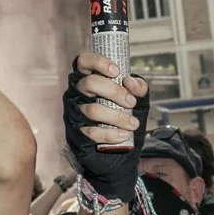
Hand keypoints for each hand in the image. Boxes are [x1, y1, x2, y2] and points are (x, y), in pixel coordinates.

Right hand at [64, 51, 148, 200]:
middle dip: (115, 92)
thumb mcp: (138, 101)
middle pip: (90, 83)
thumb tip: (131, 82)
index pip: (83, 61)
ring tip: (133, 124)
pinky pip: (92, 131)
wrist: (120, 153)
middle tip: (131, 103)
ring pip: (93, 109)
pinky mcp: (76, 133)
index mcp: (88, 79)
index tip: (117, 72)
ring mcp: (74, 113)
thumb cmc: (125, 118)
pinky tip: (124, 135)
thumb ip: (139, 88)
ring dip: (117, 117)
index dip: (98, 62)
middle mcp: (77, 93)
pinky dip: (111, 133)